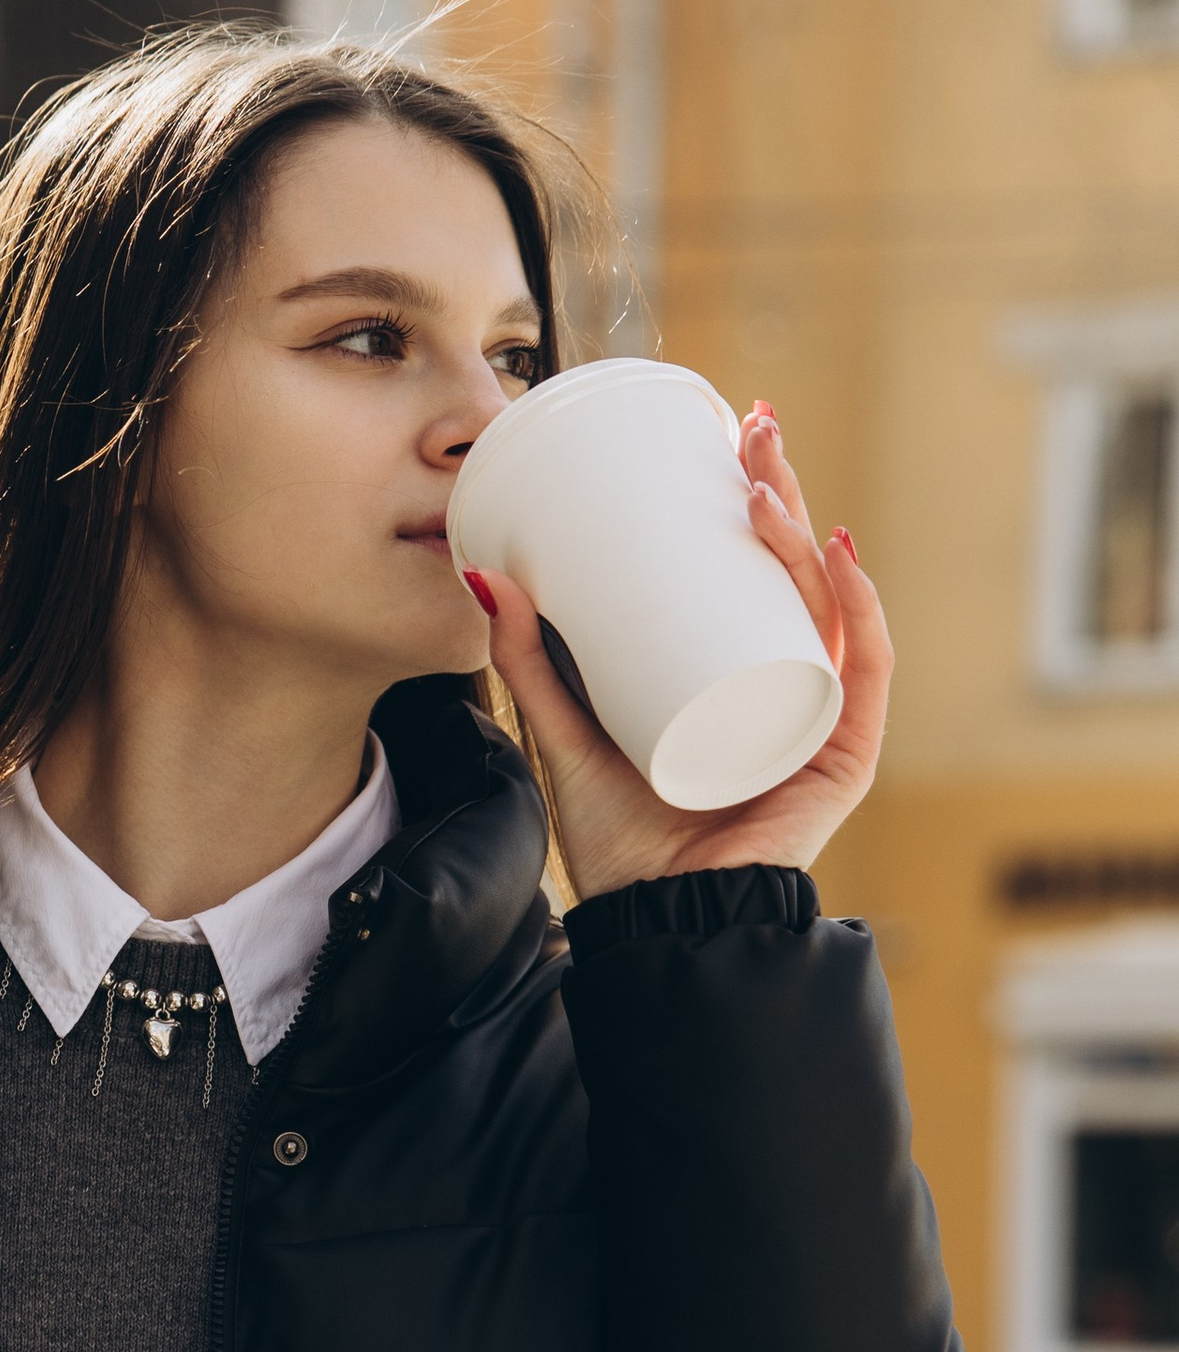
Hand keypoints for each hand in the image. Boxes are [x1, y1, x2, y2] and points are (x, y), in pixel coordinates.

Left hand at [466, 404, 891, 902]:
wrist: (650, 923)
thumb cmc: (617, 843)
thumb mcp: (562, 731)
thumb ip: (529, 662)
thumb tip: (487, 574)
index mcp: (731, 672)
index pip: (750, 569)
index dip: (747, 498)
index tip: (721, 434)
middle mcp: (782, 685)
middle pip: (791, 571)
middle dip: (778, 490)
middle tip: (747, 429)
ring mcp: (817, 717)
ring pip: (828, 605)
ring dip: (805, 533)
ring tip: (764, 486)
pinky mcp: (840, 757)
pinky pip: (866, 671)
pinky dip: (860, 612)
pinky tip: (836, 559)